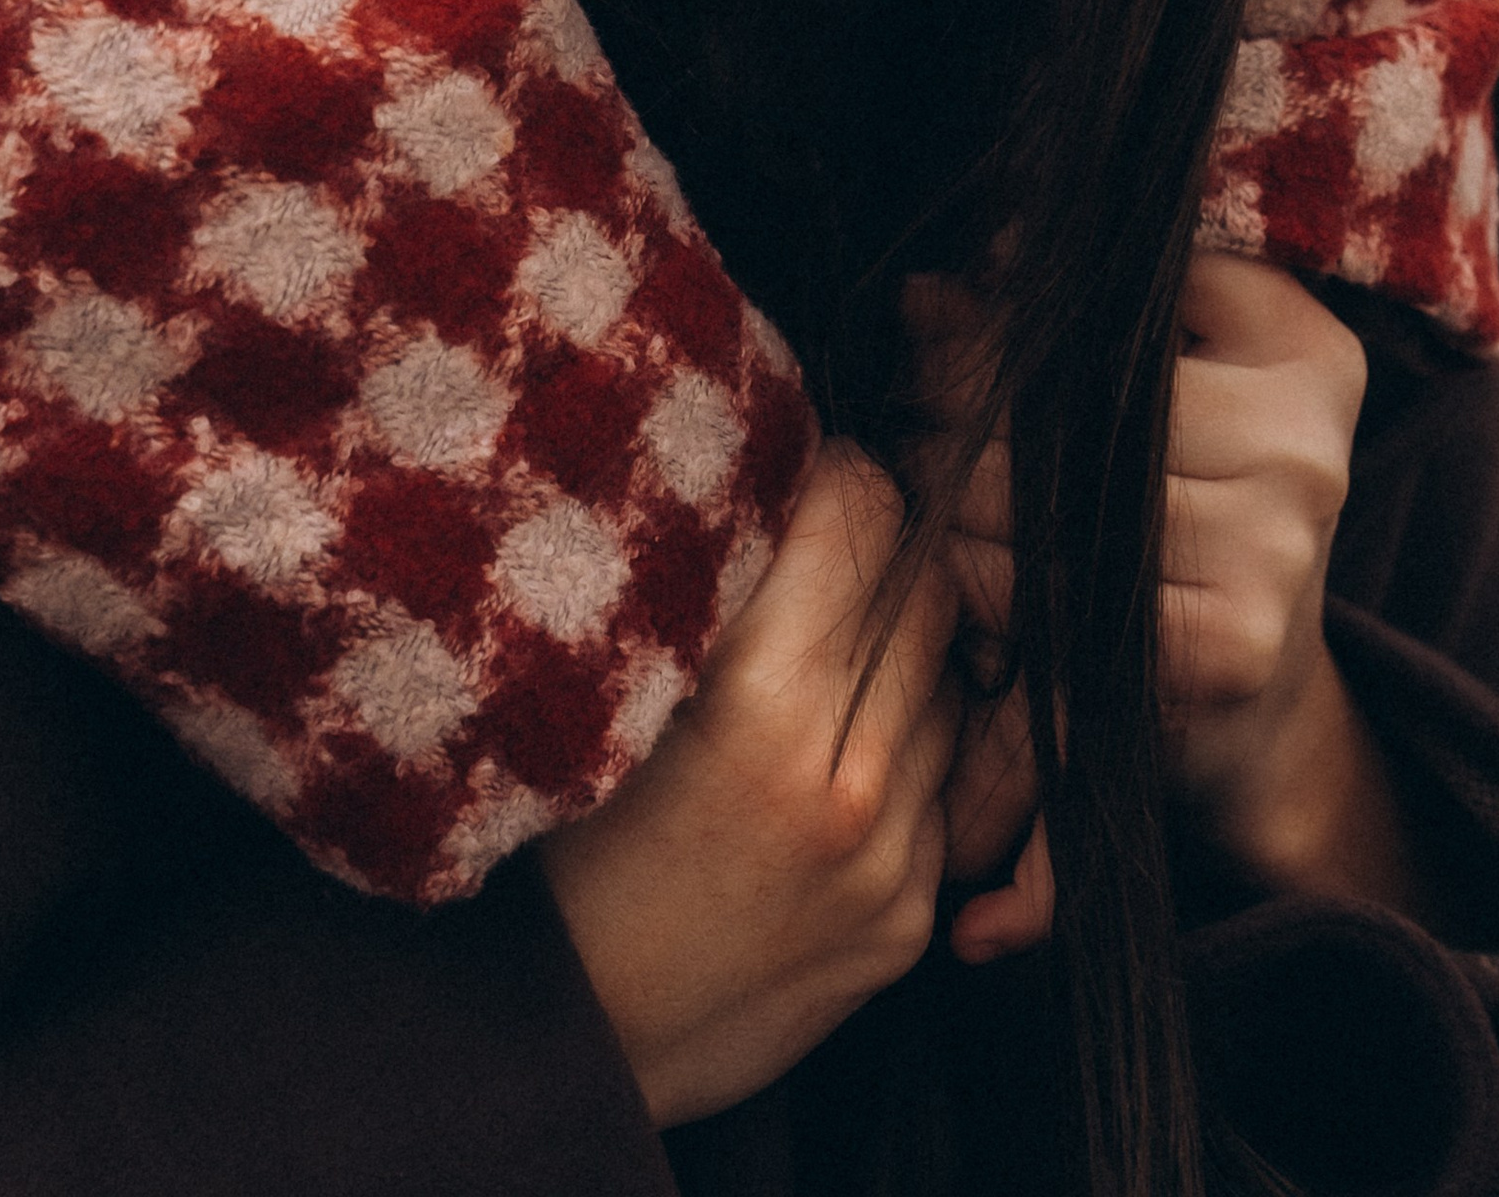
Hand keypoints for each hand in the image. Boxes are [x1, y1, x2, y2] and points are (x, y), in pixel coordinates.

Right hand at [538, 440, 960, 1126]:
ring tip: (817, 653)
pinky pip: (941, 787)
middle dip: (878, 549)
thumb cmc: (552, 844)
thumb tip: (765, 459)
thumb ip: (702, 588)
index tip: (801, 464)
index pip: (860, 520)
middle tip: (820, 538)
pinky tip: (824, 754)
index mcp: (761, 712)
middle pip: (924, 592)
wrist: (566, 1040)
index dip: (831, 471)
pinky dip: (898, 750)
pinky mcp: (906, 921)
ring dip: (898, 652)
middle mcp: (846, 786)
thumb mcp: (607, 695)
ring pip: (946, 684)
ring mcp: (889, 861)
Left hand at [905, 251, 1417, 947]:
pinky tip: (959, 555)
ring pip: (1059, 494)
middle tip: (910, 393)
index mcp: (1305, 350)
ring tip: (920, 465)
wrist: (1260, 687)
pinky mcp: (1231, 645)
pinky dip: (987, 574)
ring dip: (957, 482)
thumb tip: (925, 294)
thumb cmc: (1190, 493)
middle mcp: (1307, 447)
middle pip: (1088, 393)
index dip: (1026, 294)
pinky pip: (1059, 593)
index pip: (1136, 289)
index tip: (958, 302)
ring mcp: (1278, 551)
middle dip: (969, 388)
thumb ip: (1060, 319)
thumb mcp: (1159, 383)